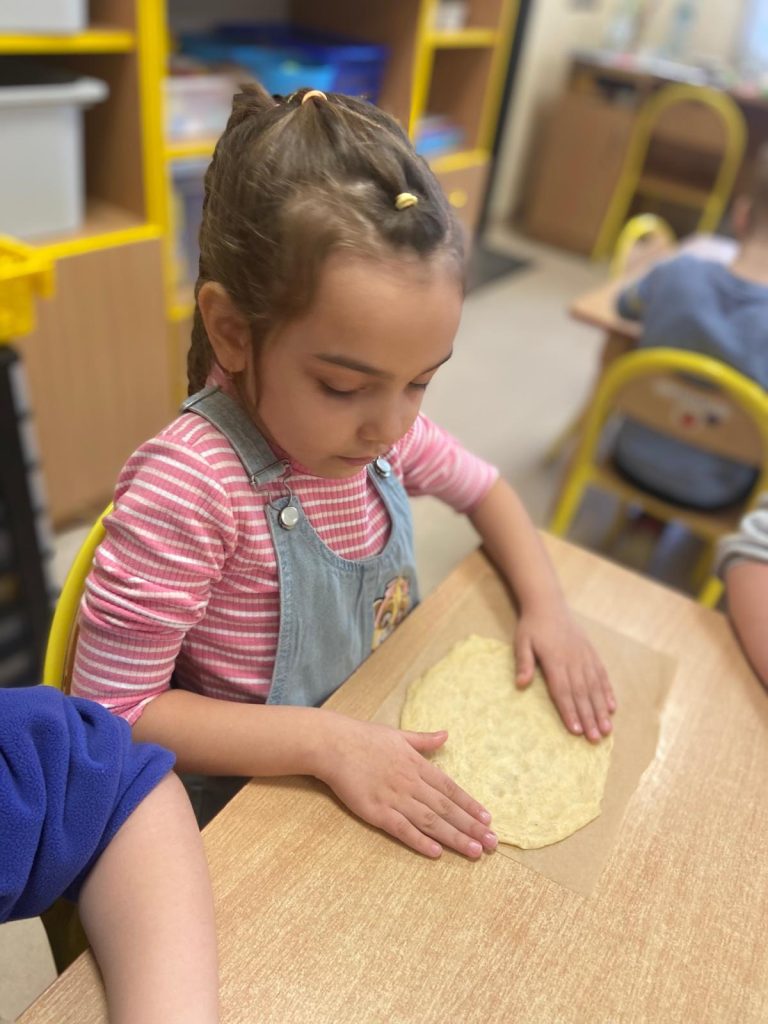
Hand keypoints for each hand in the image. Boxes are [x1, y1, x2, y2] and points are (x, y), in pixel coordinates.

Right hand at [315, 715, 497, 858]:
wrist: (333, 744)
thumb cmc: (364, 738)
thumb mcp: (399, 734)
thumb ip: (424, 739)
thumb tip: (446, 735)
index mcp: (417, 765)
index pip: (451, 788)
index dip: (471, 805)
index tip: (489, 819)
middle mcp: (411, 783)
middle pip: (446, 808)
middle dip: (471, 826)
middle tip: (493, 843)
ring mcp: (394, 798)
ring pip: (431, 821)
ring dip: (454, 837)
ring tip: (475, 851)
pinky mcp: (376, 812)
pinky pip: (402, 829)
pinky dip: (420, 841)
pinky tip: (437, 852)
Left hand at [514, 606, 615, 741]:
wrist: (549, 604)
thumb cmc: (532, 627)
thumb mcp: (522, 642)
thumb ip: (523, 663)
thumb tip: (520, 684)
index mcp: (555, 660)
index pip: (562, 691)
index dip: (569, 711)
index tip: (575, 731)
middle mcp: (573, 661)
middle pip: (582, 694)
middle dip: (589, 718)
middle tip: (595, 739)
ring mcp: (585, 657)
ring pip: (595, 688)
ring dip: (601, 710)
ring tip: (607, 729)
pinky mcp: (592, 653)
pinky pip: (602, 675)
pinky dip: (607, 692)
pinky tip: (611, 707)